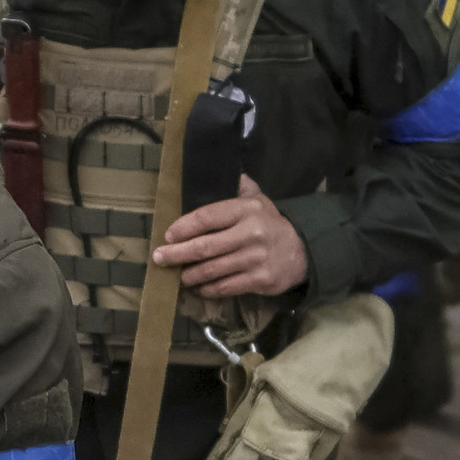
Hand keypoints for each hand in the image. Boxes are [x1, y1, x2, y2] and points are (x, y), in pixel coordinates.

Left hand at [153, 180, 307, 299]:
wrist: (300, 251)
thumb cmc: (267, 224)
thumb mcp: (257, 199)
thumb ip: (237, 186)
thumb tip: (213, 171)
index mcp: (247, 209)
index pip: (207, 216)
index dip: (183, 227)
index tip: (168, 235)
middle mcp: (252, 233)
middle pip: (204, 247)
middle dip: (177, 254)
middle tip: (159, 258)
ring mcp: (256, 258)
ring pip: (211, 270)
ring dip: (189, 275)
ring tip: (177, 275)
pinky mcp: (259, 280)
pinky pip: (224, 287)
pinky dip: (206, 289)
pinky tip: (197, 287)